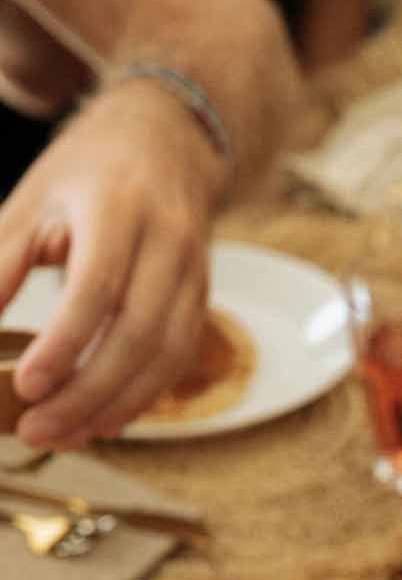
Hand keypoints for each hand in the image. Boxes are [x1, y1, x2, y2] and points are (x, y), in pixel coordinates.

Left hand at [0, 78, 220, 445]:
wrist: (165, 143)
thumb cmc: (87, 173)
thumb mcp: (32, 201)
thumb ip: (2, 263)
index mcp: (118, 207)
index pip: (98, 287)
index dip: (64, 342)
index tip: (27, 385)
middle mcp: (168, 242)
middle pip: (138, 335)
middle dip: (86, 393)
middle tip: (38, 430)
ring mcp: (194, 274)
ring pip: (165, 358)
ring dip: (114, 407)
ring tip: (65, 436)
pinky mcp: (202, 302)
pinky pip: (176, 363)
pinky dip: (140, 399)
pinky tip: (102, 422)